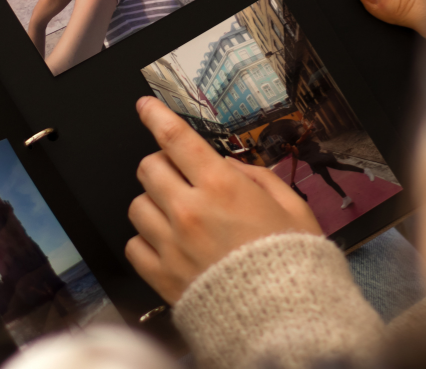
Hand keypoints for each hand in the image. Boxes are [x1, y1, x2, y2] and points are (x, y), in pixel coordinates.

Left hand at [126, 97, 321, 304]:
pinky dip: (146, 239)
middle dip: (162, 164)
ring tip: (177, 214)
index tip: (145, 106)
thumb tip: (227, 166)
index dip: (156, 115)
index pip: (175, 138)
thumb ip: (256, 177)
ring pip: (136, 203)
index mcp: (221, 186)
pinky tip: (168, 243)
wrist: (285, 319)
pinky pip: (134, 244)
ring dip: (153, 202)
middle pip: (148, 167)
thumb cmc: (291, 261)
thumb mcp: (290, 205)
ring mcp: (171, 243)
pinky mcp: (161, 275)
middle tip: (180, 175)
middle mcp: (190, 210)